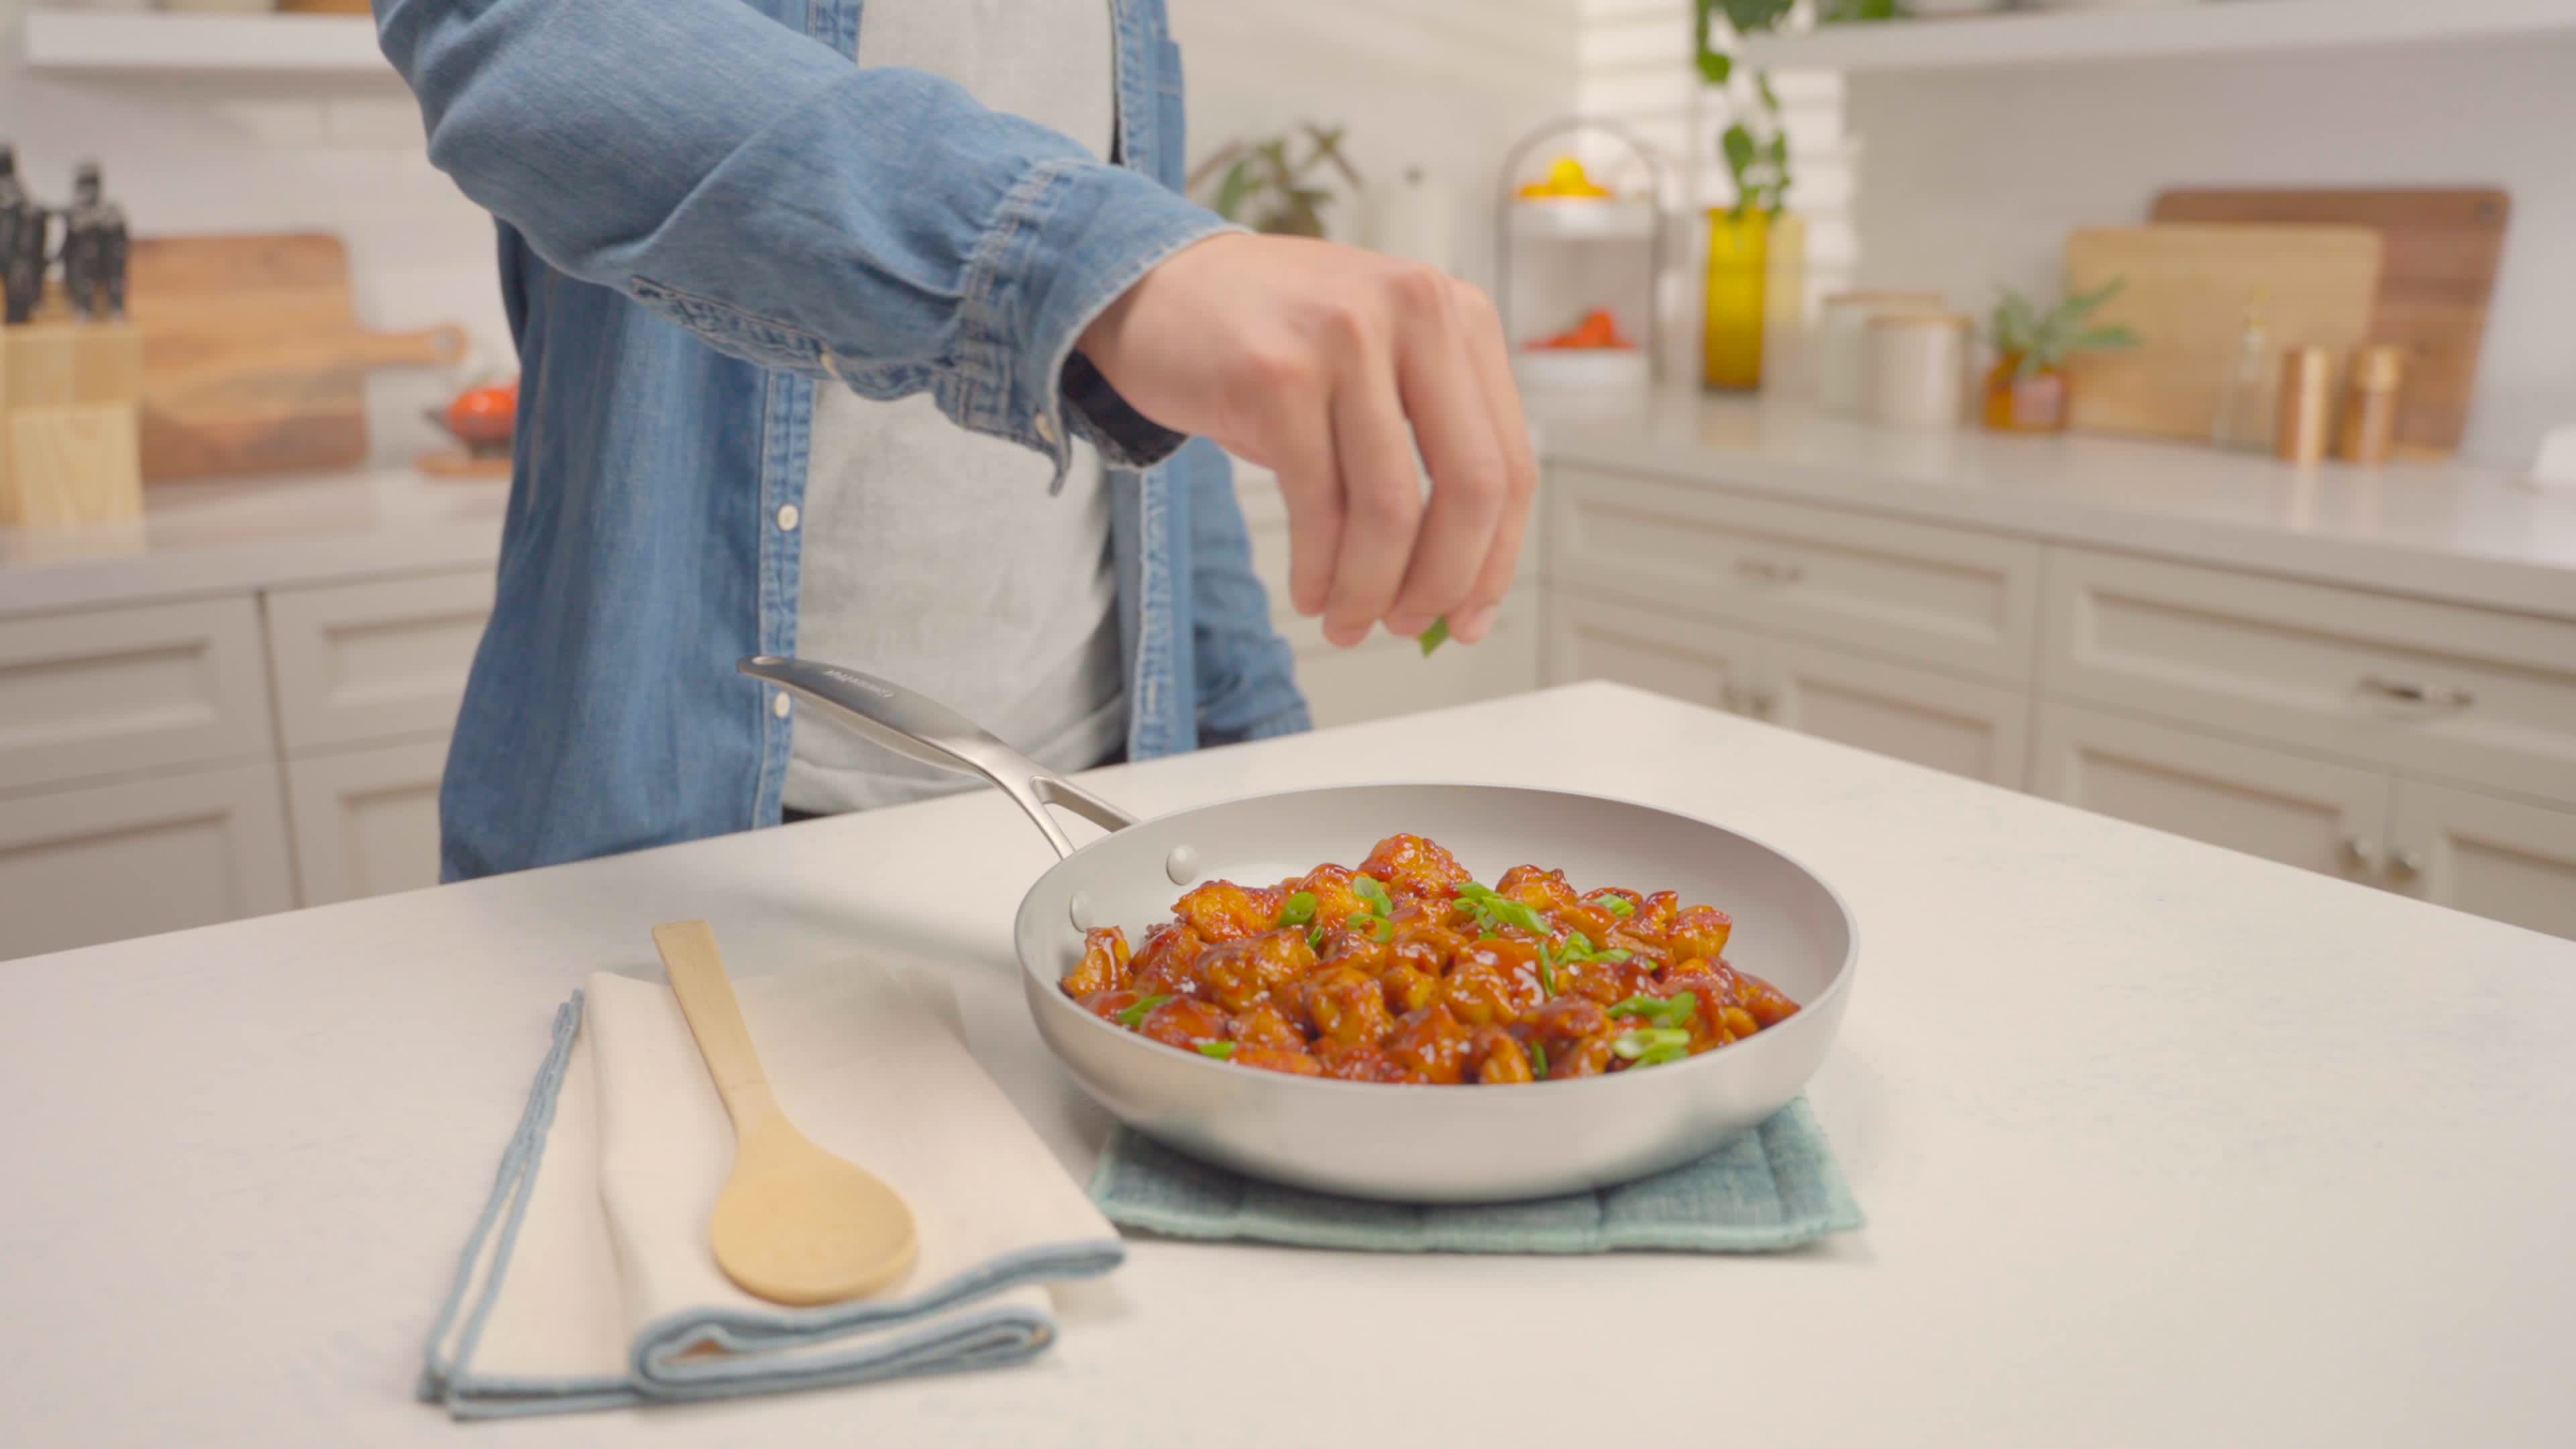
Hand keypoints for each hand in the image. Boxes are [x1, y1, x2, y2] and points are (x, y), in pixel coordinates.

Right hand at [1077, 233, 1535, 647]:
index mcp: (1459, 315)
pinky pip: (1317, 507)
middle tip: (1409, 629)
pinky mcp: (1275, 376)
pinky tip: (1310, 594)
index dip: (1496, 559)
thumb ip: (1427, 453)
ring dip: (1370, 590)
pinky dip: (1318, 571)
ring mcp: (1345, 337)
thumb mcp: (1375, 373)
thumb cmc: (1275, 348)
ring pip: (1390, 509)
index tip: (1470, 619)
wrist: (1158, 290)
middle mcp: (1415, 311)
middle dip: (1442, 582)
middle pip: (1470, 488)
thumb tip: (1460, 591)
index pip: (1511, 462)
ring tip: (1347, 623)